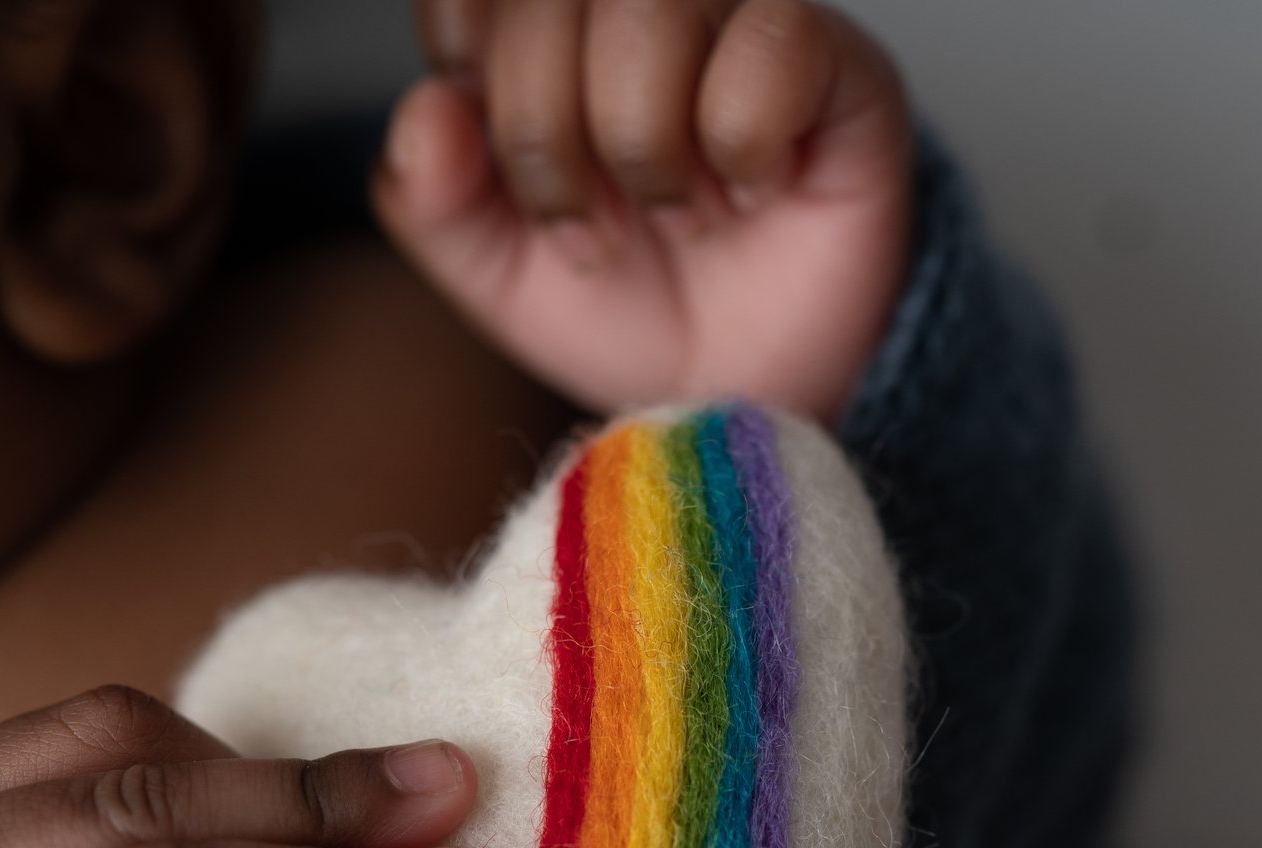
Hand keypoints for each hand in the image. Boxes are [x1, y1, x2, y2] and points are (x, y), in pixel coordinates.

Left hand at [375, 0, 913, 422]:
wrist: (748, 395)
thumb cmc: (631, 311)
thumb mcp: (498, 278)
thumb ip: (431, 200)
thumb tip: (430, 109)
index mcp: (548, 30)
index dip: (470, 49)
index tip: (499, 153)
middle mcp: (642, 5)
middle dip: (546, 137)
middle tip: (593, 233)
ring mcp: (738, 17)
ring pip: (652, 5)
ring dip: (643, 145)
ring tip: (678, 216)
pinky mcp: (832, 55)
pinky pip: (770, 43)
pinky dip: (743, 144)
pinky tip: (757, 188)